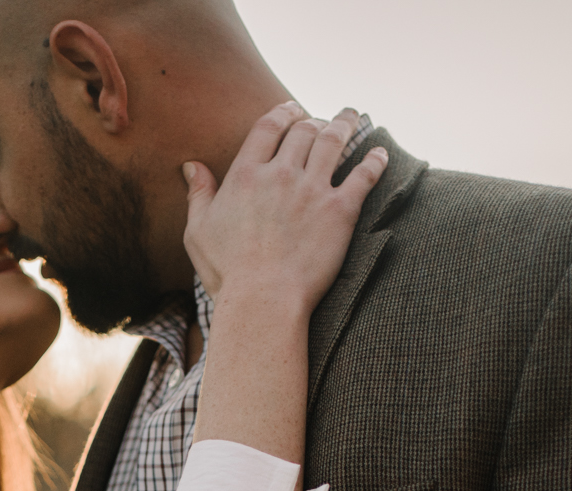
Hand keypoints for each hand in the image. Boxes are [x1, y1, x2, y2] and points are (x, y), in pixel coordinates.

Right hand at [182, 102, 386, 311]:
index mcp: (246, 175)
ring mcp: (312, 190)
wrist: (262, 300)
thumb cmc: (227, 272)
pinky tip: (380, 153)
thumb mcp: (198, 232)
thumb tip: (192, 166)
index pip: (268, 128)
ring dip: (345, 124)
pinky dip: (374, 160)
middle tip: (321, 120)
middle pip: (303, 130)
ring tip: (351, 118)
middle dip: (314, 120)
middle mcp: (280, 174)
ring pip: (333, 141)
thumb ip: (198, 195)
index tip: (291, 110)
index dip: (282, 113)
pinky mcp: (340, 211)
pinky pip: (363, 175)